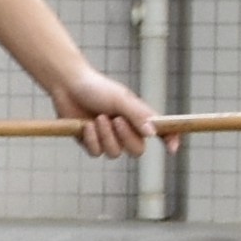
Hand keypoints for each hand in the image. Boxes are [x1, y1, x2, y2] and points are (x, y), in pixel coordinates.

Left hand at [50, 67, 167, 160]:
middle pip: (137, 150)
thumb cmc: (97, 88)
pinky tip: (85, 125)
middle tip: (116, 120)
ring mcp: (108, 139)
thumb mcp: (120, 99)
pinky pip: (96, 153)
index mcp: (138, 117)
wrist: (68, 86)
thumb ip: (137, 115)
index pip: (161, 132)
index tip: (172, 149)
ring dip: (106, 136)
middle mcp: (126, 130)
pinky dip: (91, 139)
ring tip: (98, 118)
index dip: (170, 140)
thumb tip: (153, 133)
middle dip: (126, 138)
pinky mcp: (92, 144)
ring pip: (115, 153)